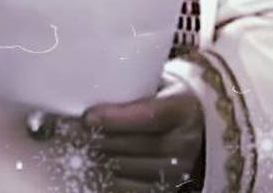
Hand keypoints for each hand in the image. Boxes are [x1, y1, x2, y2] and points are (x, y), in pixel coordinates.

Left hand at [85, 88, 204, 190]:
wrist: (198, 130)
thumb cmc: (170, 103)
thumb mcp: (162, 89)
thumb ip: (136, 94)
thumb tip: (93, 96)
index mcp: (186, 110)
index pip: (149, 116)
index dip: (116, 118)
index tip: (88, 116)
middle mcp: (186, 143)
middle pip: (134, 145)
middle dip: (99, 139)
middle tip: (74, 132)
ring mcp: (178, 170)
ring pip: (127, 168)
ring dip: (99, 159)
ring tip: (81, 149)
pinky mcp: (166, 189)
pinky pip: (128, 189)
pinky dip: (107, 179)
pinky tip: (93, 168)